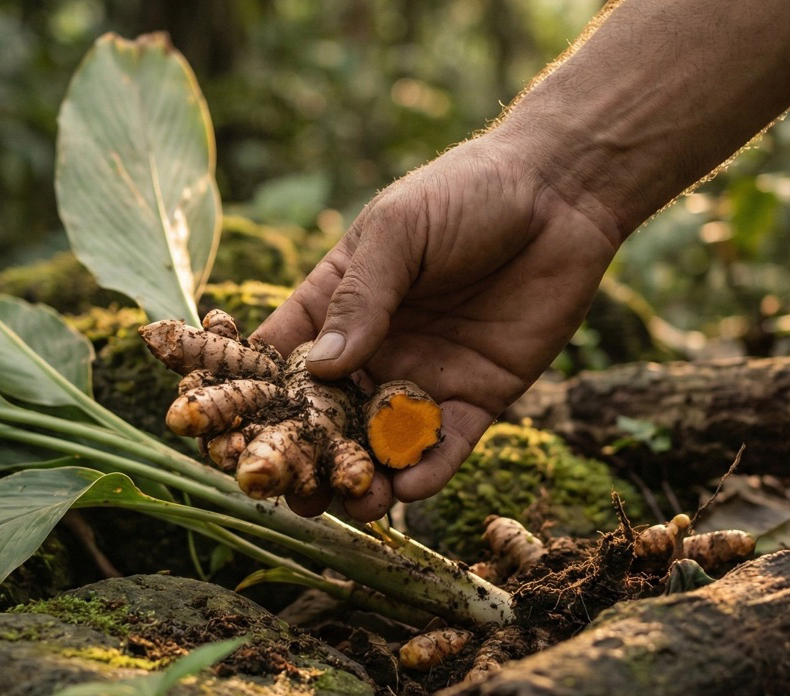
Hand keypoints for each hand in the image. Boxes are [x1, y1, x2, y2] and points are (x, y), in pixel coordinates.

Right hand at [250, 128, 621, 521]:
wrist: (560, 194)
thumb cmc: (465, 193)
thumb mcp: (399, 231)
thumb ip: (360, 298)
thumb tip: (318, 368)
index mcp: (335, 304)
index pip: (280, 360)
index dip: (252, 398)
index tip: (229, 437)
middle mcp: (372, 350)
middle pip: (324, 417)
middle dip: (306, 457)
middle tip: (290, 492)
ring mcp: (423, 377)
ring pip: (380, 444)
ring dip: (361, 478)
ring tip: (351, 502)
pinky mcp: (477, 397)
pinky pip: (444, 447)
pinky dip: (424, 473)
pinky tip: (405, 491)